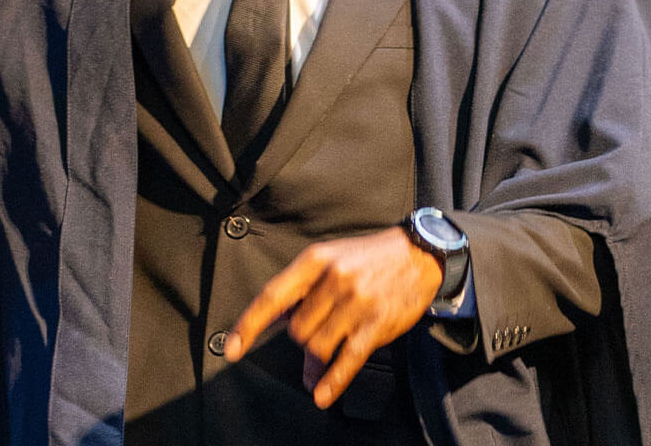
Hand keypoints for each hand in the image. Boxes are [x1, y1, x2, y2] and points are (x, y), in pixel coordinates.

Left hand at [224, 227, 441, 408]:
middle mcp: (334, 279)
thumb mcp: (331, 259)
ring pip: (317, 347)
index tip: (231, 350)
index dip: (248, 326)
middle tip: (321, 328)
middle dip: (303, 336)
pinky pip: (347, 360)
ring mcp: (356, 303)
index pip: (272, 297)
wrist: (419, 254)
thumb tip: (277, 324)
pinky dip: (332, 382)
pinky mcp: (376, 324)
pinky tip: (322, 395)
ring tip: (327, 354)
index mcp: (316, 260)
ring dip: (318, 357)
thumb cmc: (368, 258)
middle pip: (297, 330)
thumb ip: (303, 290)